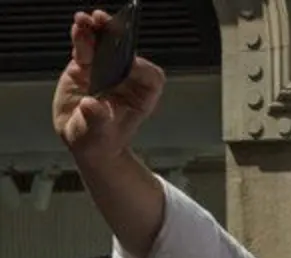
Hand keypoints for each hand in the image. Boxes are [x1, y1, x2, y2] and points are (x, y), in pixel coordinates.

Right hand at [54, 12, 164, 161]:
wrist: (86, 142)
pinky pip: (86, 48)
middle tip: (106, 24)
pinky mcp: (86, 67)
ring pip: (105, 46)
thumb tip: (91, 104)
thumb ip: (97, 120)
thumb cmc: (100, 142)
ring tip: (86, 21)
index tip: (127, 62)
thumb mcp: (98, 136)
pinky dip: (82, 37)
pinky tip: (78, 27)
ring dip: (97, 31)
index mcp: (142, 97)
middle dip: (118, 38)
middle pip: (127, 54)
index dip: (141, 67)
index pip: (151, 76)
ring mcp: (106, 72)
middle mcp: (126, 81)